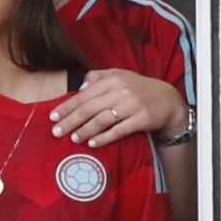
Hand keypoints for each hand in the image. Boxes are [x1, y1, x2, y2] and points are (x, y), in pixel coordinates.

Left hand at [50, 70, 184, 148]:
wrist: (168, 100)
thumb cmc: (138, 89)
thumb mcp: (120, 76)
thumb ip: (98, 78)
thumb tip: (80, 87)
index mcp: (113, 80)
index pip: (84, 94)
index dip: (67, 106)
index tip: (53, 117)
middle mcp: (121, 91)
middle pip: (89, 108)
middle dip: (70, 121)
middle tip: (56, 132)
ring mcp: (132, 105)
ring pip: (102, 120)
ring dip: (85, 130)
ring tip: (73, 138)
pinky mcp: (142, 119)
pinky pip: (119, 130)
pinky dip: (104, 138)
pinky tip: (92, 144)